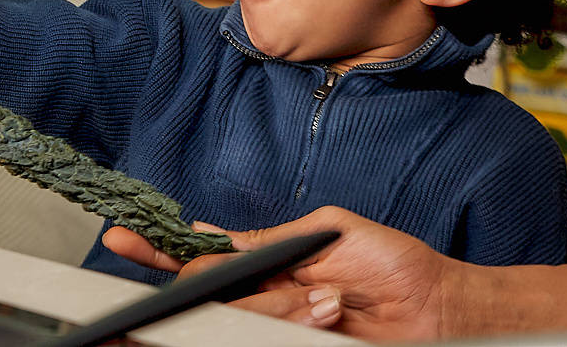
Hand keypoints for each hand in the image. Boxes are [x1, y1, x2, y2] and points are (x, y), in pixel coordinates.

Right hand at [103, 207, 450, 339]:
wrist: (442, 307)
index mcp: (268, 262)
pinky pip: (272, 335)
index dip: (160, 249)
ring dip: (285, 307)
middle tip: (220, 275)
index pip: (201, 257)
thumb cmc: (395, 263)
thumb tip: (216, 238)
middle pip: (212, 291)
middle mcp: (267, 295)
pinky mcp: (297, 344)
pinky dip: (296, 322)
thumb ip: (272, 239)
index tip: (123, 237)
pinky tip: (327, 312)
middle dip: (210, 282)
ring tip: (333, 301)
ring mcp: (281, 324)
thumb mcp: (329, 230)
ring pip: (245, 317)